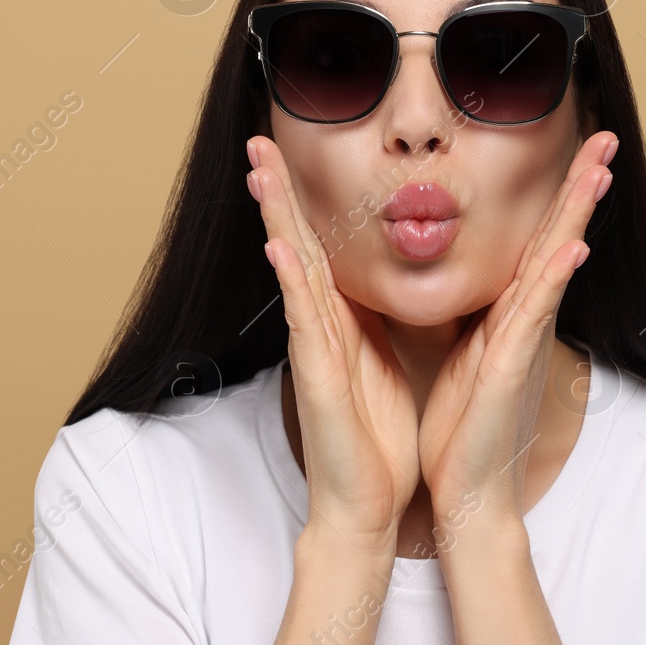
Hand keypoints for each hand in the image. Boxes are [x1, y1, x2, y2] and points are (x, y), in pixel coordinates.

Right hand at [247, 135, 421, 556]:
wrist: (367, 504)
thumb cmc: (376, 439)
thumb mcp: (387, 361)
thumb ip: (378, 320)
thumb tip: (386, 285)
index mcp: (340, 321)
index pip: (317, 247)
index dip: (303, 200)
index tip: (289, 152)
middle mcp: (319, 326)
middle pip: (294, 244)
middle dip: (276, 192)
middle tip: (258, 139)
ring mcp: (313, 348)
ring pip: (291, 269)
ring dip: (275, 219)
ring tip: (259, 170)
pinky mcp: (317, 376)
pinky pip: (304, 321)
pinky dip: (291, 283)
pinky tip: (280, 248)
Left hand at [416, 130, 617, 522]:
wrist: (462, 490)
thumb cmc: (459, 426)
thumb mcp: (461, 350)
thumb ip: (474, 312)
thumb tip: (472, 278)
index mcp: (508, 312)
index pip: (540, 238)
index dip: (560, 192)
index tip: (579, 144)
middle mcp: (525, 319)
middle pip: (560, 237)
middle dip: (583, 185)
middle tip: (608, 135)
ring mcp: (524, 341)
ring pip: (555, 263)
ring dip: (577, 215)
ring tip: (600, 169)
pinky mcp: (511, 367)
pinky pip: (533, 314)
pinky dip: (552, 279)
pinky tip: (571, 248)